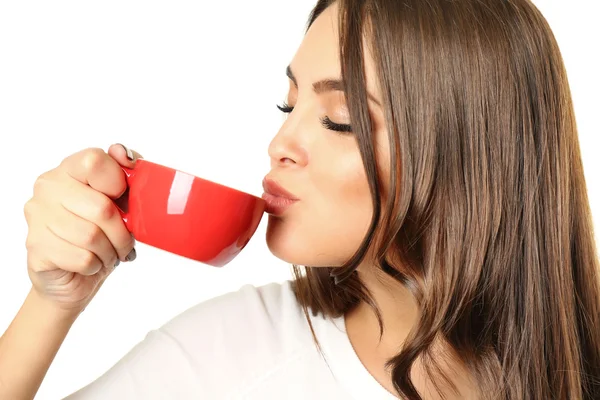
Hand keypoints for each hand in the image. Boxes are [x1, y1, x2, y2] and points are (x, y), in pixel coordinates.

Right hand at [23, 144, 142, 312]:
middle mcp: (48, 188)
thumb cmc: (101, 233)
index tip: (122, 198)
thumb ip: (127, 171)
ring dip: (110, 251)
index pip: (94, 161)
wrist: (75, 276)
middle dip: (122, 232)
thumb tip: (122, 153)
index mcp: (69, 169)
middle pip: (102, 208)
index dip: (118, 182)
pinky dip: (96, 265)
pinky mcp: (36, 247)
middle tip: (124, 242)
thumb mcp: (122, 200)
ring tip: (109, 253)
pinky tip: (92, 262)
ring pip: (92, 236)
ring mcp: (37, 217)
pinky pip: (82, 258)